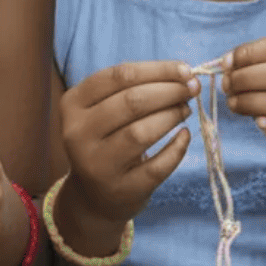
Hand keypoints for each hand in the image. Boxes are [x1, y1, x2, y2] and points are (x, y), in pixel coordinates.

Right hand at [59, 60, 197, 228]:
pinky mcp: (121, 190)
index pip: (118, 76)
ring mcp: (98, 165)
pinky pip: (157, 166)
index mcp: (73, 104)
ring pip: (141, 132)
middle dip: (170, 90)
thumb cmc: (108, 138)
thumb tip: (183, 75)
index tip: (186, 70)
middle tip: (192, 89)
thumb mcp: (106, 109)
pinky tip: (184, 136)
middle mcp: (78, 134)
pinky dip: (177, 148)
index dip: (158, 70)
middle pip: (132, 102)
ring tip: (185, 109)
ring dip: (172, 115)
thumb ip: (137, 87)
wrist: (94, 196)